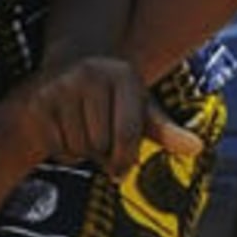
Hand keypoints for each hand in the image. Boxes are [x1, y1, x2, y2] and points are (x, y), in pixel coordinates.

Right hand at [25, 55, 204, 178]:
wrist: (70, 68)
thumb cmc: (115, 95)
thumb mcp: (142, 107)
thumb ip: (167, 130)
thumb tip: (196, 148)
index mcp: (124, 75)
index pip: (127, 133)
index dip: (126, 158)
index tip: (123, 168)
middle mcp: (91, 74)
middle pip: (101, 144)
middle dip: (103, 154)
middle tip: (102, 141)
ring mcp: (63, 86)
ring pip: (78, 148)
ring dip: (84, 153)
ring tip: (86, 133)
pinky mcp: (40, 102)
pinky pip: (56, 148)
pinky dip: (64, 152)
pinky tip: (69, 133)